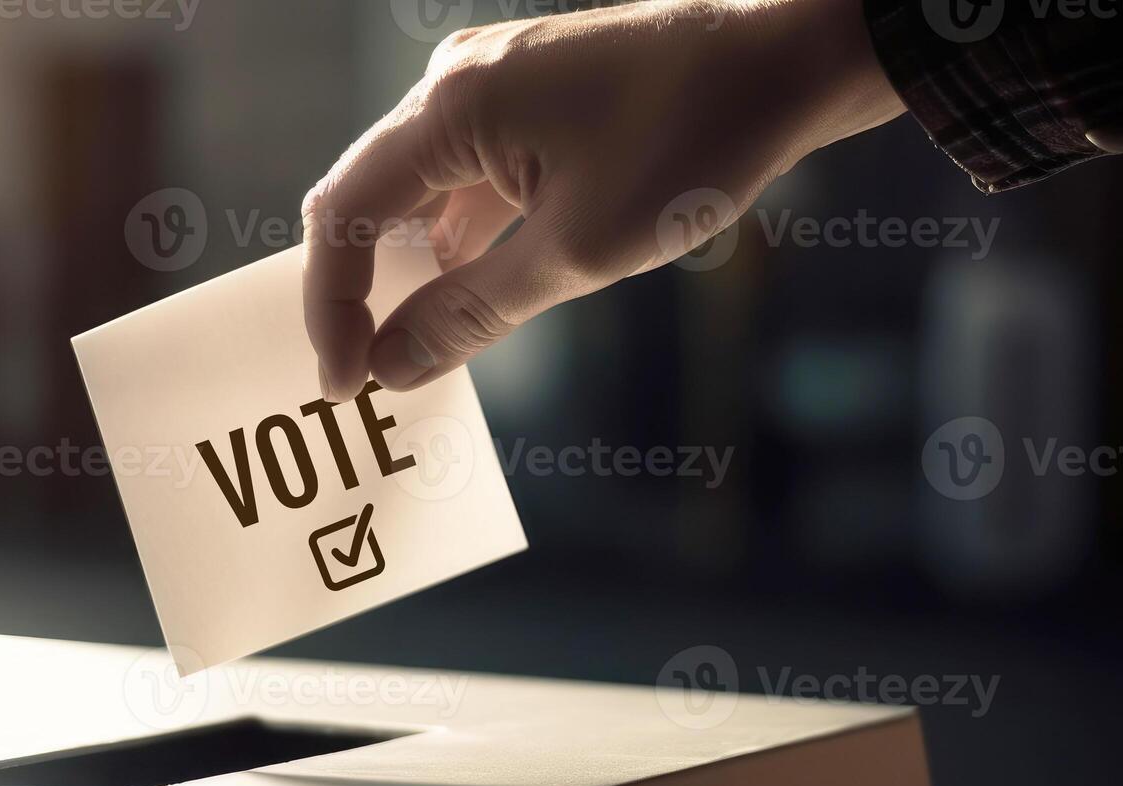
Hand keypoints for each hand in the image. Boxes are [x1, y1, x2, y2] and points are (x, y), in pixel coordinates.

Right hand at [301, 0, 904, 399]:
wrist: (790, 61)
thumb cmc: (691, 146)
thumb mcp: (576, 252)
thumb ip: (470, 313)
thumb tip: (393, 367)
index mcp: (447, 109)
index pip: (343, 217)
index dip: (332, 310)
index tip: (344, 386)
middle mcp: (453, 83)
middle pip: (367, 199)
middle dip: (359, 293)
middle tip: (365, 374)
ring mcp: (492, 83)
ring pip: (417, 191)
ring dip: (410, 270)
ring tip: (413, 349)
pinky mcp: (530, 95)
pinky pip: (466, 176)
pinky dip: (459, 240)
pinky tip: (471, 295)